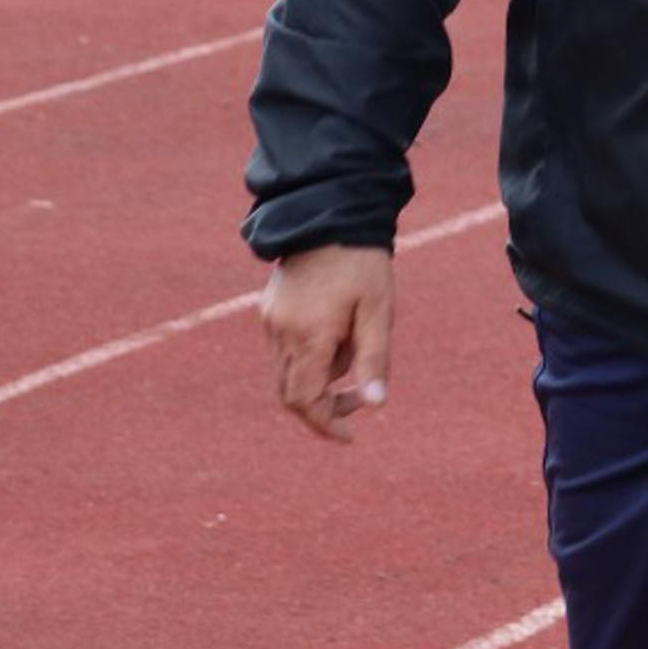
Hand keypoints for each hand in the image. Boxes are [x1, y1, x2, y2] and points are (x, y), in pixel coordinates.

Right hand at [260, 244, 395, 441]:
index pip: (304, 401)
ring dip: (318, 380)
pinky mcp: (268, 309)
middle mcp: (280, 332)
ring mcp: (269, 321)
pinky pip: (284, 350)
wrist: (331, 214)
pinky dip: (308, 358)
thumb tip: (376, 405)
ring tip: (355, 348)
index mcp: (308, 336)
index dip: (325, 424)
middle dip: (323, 406)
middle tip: (359, 401)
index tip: (351, 434)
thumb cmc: (363, 263)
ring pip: (286, 373)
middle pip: (290, 393)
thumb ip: (374, 359)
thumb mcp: (379, 311)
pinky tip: (338, 332)